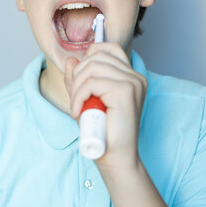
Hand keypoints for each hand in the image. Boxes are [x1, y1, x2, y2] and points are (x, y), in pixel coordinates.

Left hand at [64, 43, 147, 169]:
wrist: (115, 158)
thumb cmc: (102, 132)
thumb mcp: (86, 99)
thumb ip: (79, 79)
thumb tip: (70, 60)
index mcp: (130, 76)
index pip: (108, 48)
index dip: (89, 57)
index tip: (80, 81)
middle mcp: (135, 76)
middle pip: (97, 55)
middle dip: (78, 75)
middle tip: (76, 99)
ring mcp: (133, 82)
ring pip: (92, 67)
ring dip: (76, 87)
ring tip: (77, 106)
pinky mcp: (126, 91)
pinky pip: (91, 82)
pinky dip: (78, 96)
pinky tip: (78, 112)